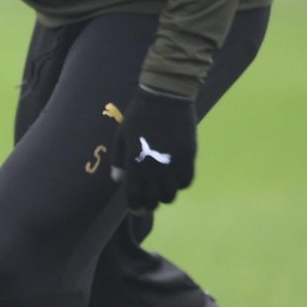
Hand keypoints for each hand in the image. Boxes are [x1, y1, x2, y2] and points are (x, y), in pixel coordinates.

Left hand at [109, 86, 196, 207]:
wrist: (166, 96)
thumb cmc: (139, 115)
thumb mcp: (122, 136)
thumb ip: (119, 160)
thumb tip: (117, 180)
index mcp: (136, 161)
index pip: (135, 194)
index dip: (136, 206)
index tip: (136, 209)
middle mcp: (155, 166)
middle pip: (156, 198)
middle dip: (151, 203)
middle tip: (148, 201)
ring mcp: (174, 162)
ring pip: (172, 193)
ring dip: (166, 195)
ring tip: (161, 190)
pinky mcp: (189, 156)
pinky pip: (187, 180)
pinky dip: (180, 184)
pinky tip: (174, 179)